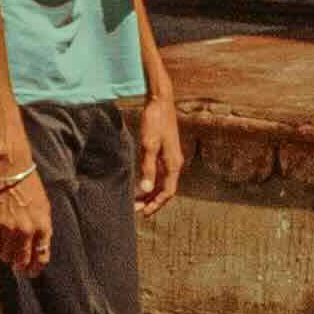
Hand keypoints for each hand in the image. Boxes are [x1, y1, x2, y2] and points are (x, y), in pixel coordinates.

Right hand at [0, 139, 53, 281]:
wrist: (11, 170)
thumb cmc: (29, 186)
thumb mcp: (44, 208)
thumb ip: (43, 229)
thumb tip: (39, 248)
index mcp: (43, 226)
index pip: (41, 257)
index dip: (35, 268)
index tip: (31, 271)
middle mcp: (27, 230)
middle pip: (22, 261)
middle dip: (20, 266)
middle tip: (17, 265)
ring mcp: (9, 228)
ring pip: (6, 256)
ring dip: (6, 256)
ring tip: (6, 248)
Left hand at [135, 77, 184, 215]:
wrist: (160, 100)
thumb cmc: (154, 121)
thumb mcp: (148, 144)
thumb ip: (147, 167)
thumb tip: (146, 188)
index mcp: (173, 163)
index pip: (168, 192)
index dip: (156, 204)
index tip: (144, 213)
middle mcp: (175, 162)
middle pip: (166, 189)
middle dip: (152, 201)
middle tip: (137, 209)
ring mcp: (171, 156)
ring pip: (163, 181)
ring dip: (152, 191)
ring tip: (138, 199)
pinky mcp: (166, 150)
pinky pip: (161, 172)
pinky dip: (152, 180)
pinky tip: (142, 182)